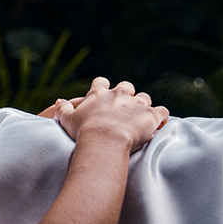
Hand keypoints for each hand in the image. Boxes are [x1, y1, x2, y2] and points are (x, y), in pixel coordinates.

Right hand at [54, 77, 168, 152]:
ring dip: (143, 106)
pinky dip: (162, 117)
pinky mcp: (152, 115)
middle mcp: (119, 94)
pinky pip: (162, 111)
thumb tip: (60, 101)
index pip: (102, 82)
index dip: (103, 88)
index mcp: (99, 94)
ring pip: (145, 98)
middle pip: (126, 86)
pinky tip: (159, 125)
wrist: (104, 141)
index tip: (103, 96)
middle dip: (126, 95)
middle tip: (123, 109)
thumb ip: (62, 108)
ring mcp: (137, 103)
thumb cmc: (83, 132)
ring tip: (141, 119)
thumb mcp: (66, 119)